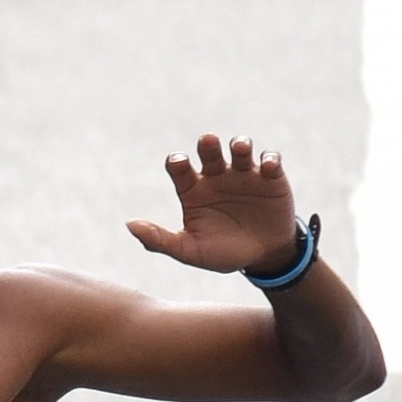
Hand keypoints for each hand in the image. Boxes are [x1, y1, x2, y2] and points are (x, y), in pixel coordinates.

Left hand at [126, 136, 298, 275]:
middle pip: (208, 150)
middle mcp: (216, 175)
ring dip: (239, 144)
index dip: (178, 162)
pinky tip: (268, 168)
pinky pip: (271, 159)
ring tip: (239, 149)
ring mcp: (243, 173)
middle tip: (208, 143)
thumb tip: (130, 225)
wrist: (262, 258)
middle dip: (208, 144)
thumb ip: (160, 240)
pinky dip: (270, 159)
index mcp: (193, 189)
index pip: (179, 167)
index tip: (180, 164)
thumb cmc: (222, 252)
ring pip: (240, 147)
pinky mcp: (271, 176)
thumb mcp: (190, 251)